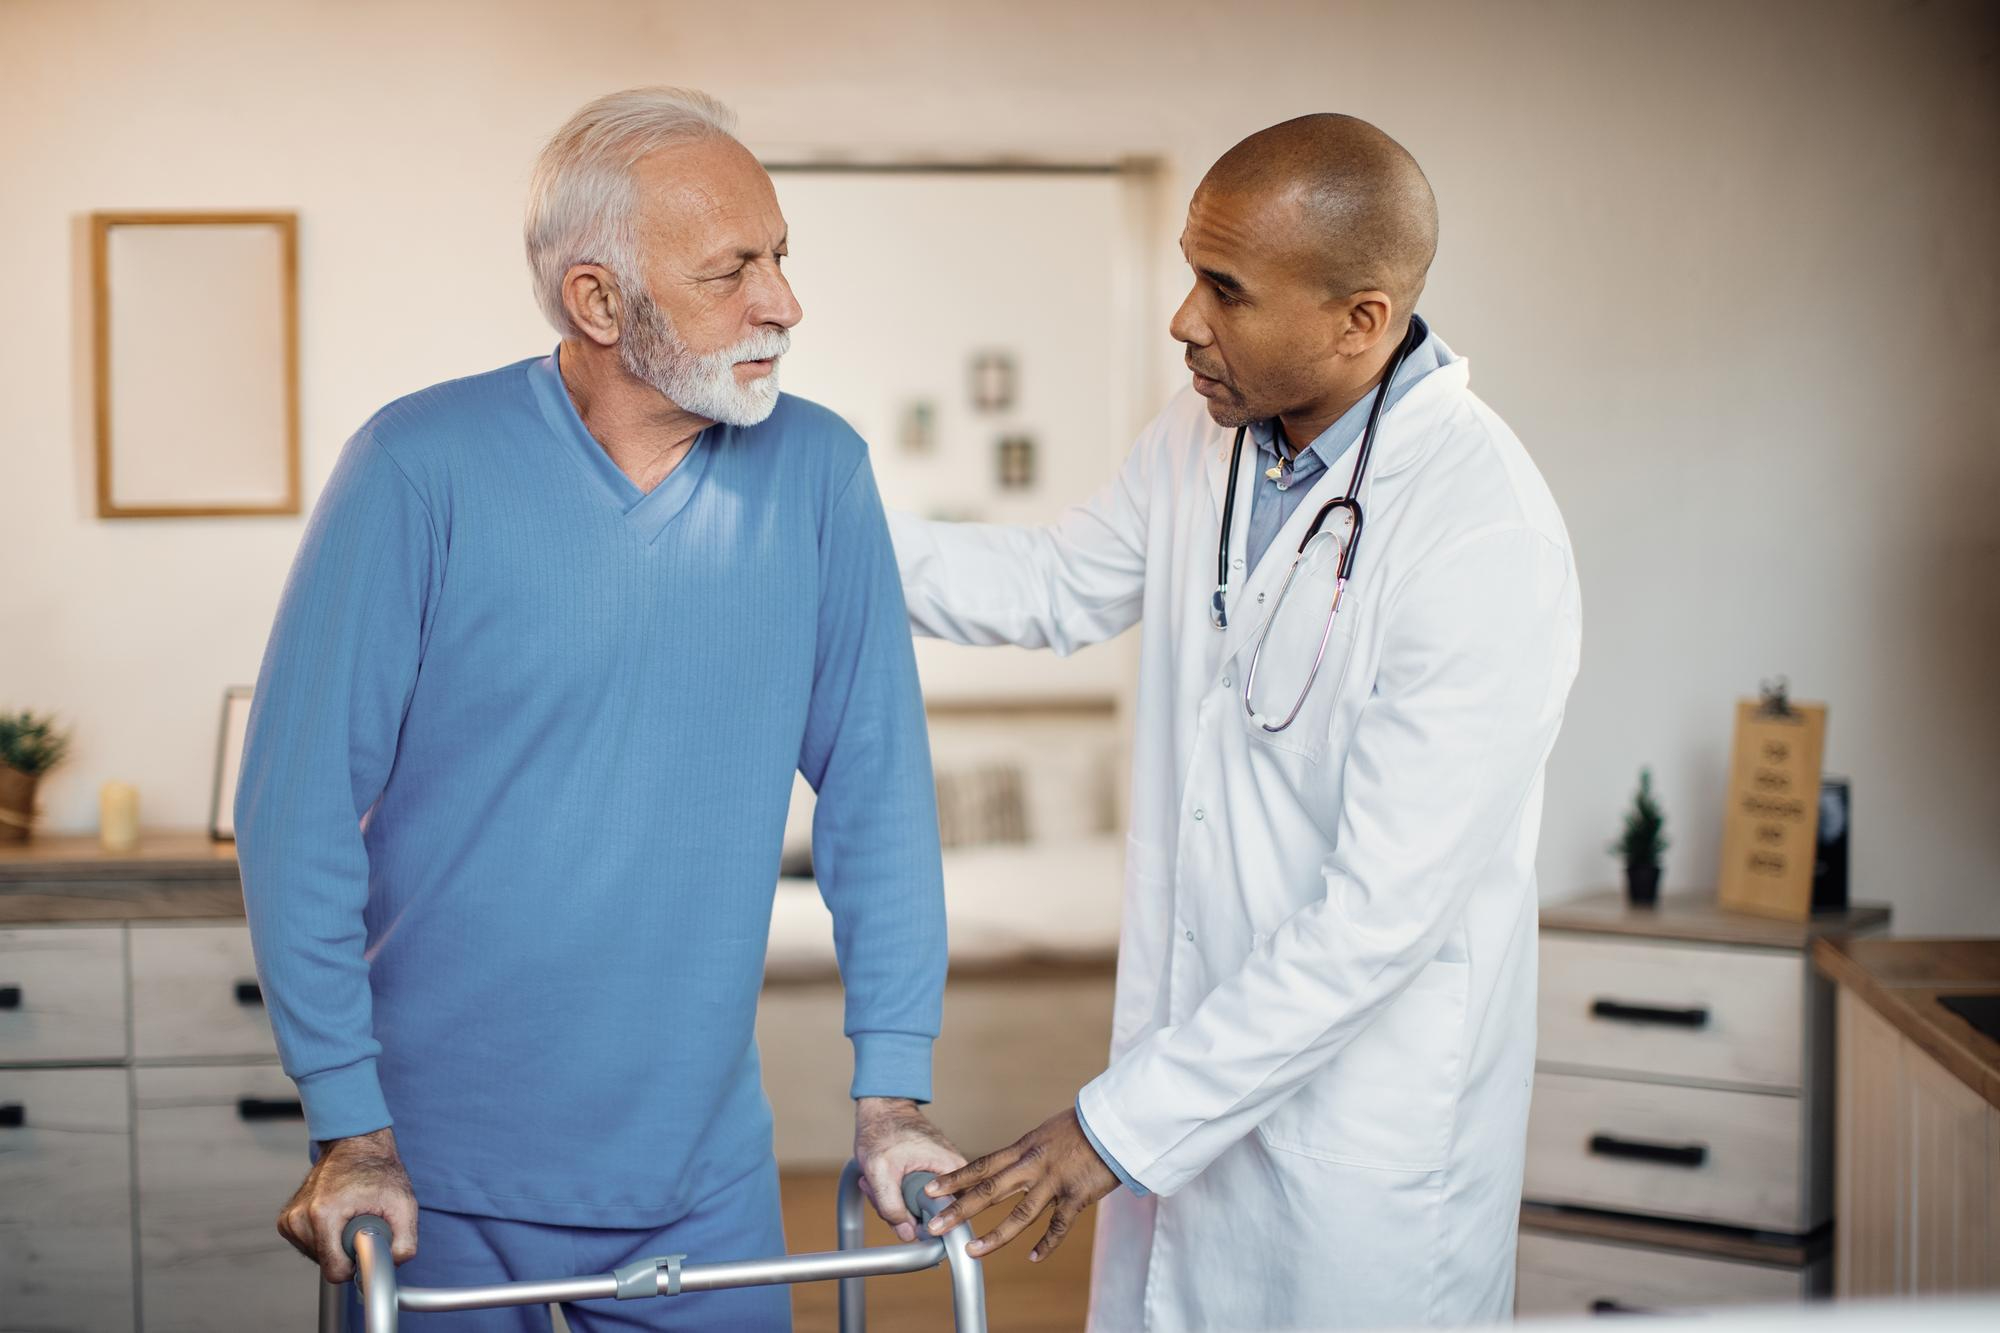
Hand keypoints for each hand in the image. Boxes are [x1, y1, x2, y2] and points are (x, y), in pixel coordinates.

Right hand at [277, 1127, 419, 1281]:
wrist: (355, 1146)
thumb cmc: (378, 1171)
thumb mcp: (403, 1203)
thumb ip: (405, 1242)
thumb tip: (393, 1265)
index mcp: (323, 1214)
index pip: (335, 1270)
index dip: (357, 1264)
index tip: (368, 1244)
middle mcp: (299, 1217)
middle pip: (327, 1264)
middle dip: (348, 1250)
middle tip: (360, 1222)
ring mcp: (289, 1219)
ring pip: (318, 1257)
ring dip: (337, 1243)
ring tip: (348, 1216)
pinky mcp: (286, 1221)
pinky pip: (310, 1246)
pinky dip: (326, 1238)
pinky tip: (336, 1217)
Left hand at [853, 1097, 966, 1241]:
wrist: (882, 1108)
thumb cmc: (884, 1129)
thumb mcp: (880, 1170)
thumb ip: (891, 1206)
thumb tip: (908, 1235)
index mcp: (953, 1169)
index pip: (952, 1215)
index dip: (926, 1225)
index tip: (904, 1220)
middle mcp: (953, 1174)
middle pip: (932, 1216)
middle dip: (900, 1210)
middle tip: (879, 1192)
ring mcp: (941, 1176)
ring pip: (918, 1209)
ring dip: (892, 1201)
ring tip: (876, 1182)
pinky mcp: (929, 1177)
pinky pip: (913, 1198)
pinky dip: (894, 1193)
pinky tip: (880, 1180)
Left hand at [922, 1106, 1116, 1262]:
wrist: (1115, 1123)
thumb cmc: (1083, 1127)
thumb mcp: (1046, 1133)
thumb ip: (1027, 1152)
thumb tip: (1012, 1164)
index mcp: (1023, 1148)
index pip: (981, 1165)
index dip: (954, 1179)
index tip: (930, 1190)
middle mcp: (1032, 1165)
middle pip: (989, 1190)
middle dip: (960, 1209)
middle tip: (936, 1225)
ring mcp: (1054, 1181)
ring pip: (1018, 1214)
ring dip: (994, 1236)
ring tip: (972, 1251)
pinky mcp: (1076, 1195)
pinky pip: (1058, 1225)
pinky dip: (1046, 1244)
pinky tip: (1034, 1257)